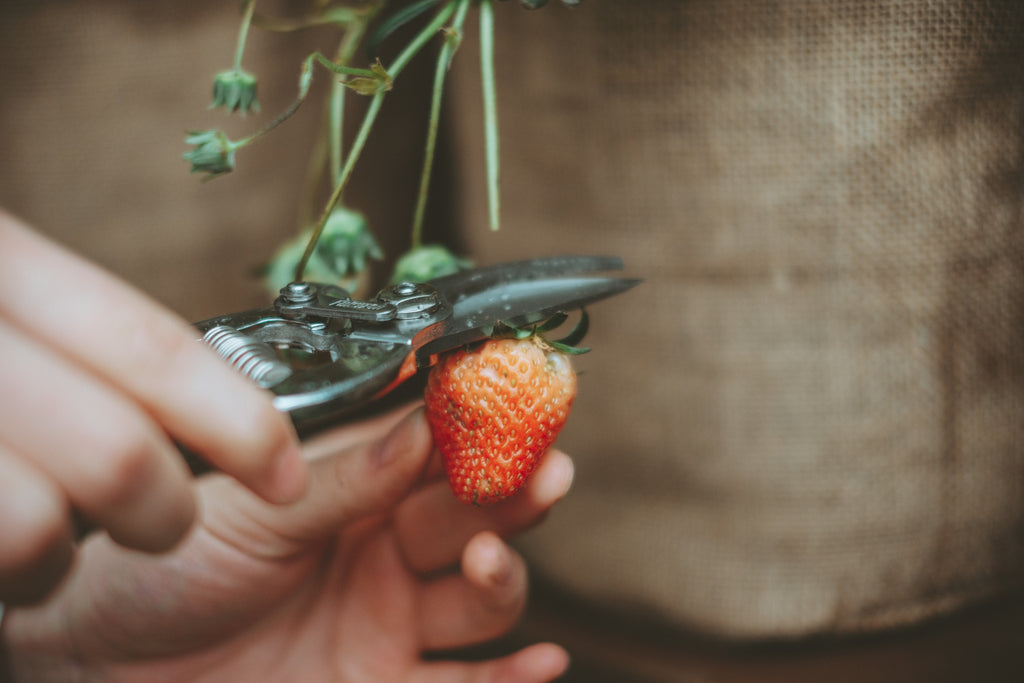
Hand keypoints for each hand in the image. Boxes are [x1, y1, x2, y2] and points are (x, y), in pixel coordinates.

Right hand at [0, 211, 306, 603]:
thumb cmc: (1, 371)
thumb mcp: (29, 321)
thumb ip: (116, 351)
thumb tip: (257, 409)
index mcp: (0, 260)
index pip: (149, 345)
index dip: (238, 418)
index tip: (284, 473)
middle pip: (115, 451)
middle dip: (166, 508)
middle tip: (168, 517)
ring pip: (39, 525)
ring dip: (66, 549)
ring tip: (53, 527)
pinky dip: (17, 568)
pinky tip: (0, 538)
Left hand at [2, 406, 573, 681]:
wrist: (106, 660)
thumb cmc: (167, 566)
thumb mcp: (256, 511)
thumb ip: (346, 477)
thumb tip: (424, 427)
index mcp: (356, 489)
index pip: (441, 452)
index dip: (487, 430)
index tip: (528, 406)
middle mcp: (384, 548)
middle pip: (473, 518)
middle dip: (513, 494)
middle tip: (545, 471)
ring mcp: (389, 619)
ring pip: (480, 597)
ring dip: (504, 575)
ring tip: (486, 560)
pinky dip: (511, 677)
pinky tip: (545, 660)